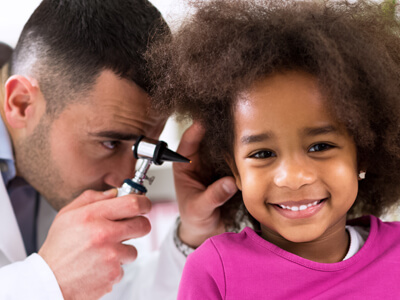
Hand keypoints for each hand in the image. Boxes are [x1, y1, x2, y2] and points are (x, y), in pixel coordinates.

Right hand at [38, 189, 151, 299]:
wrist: (50, 281)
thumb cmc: (59, 247)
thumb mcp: (67, 214)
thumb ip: (91, 198)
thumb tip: (114, 193)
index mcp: (93, 216)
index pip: (133, 203)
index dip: (144, 202)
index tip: (144, 205)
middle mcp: (104, 234)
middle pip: (143, 225)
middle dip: (140, 225)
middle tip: (131, 227)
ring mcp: (111, 255)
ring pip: (133, 249)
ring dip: (123, 250)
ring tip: (103, 251)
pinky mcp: (113, 273)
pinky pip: (124, 266)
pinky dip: (115, 267)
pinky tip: (99, 265)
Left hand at [174, 123, 237, 247]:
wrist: (206, 230)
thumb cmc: (195, 218)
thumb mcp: (200, 209)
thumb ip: (213, 196)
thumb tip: (230, 183)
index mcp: (184, 166)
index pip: (187, 142)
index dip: (196, 130)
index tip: (206, 121)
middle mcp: (199, 160)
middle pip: (207, 137)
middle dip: (217, 128)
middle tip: (230, 118)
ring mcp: (215, 163)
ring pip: (222, 144)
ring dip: (231, 137)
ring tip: (243, 128)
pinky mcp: (229, 168)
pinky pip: (235, 155)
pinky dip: (242, 151)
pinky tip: (252, 145)